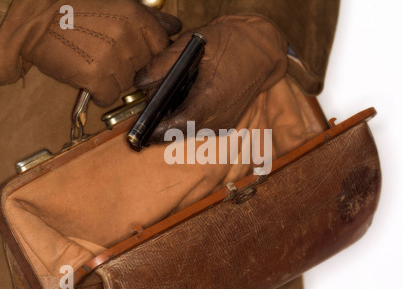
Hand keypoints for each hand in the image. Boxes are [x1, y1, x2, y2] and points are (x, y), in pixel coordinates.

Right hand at [0, 0, 180, 105]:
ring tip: (92, 61)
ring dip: (111, 79)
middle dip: (128, 66)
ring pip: (126, 84)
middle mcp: (127, 37)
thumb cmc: (74, 11)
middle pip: (143, 68)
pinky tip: (86, 75)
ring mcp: (112, 58)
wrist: (35, 23)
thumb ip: (149, 19)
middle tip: (105, 54)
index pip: (161, 47)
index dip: (148, 54)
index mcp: (135, 17)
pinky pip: (108, 96)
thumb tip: (174, 27)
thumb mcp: (116, 5)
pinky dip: (98, 92)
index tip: (135, 54)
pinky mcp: (96, 78)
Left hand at [134, 15, 287, 143]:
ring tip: (163, 106)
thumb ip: (164, 62)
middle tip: (144, 118)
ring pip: (189, 132)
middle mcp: (220, 116)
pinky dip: (187, 121)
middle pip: (181, 131)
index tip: (140, 132)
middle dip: (160, 127)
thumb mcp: (194, 42)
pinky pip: (200, 128)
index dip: (158, 131)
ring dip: (173, 124)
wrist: (262, 51)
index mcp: (212, 96)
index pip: (180, 124)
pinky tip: (182, 104)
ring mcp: (225, 123)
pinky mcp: (226, 124)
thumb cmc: (231, 43)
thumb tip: (140, 82)